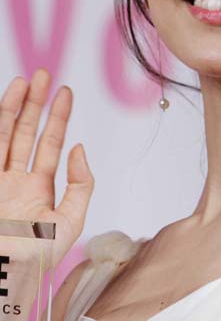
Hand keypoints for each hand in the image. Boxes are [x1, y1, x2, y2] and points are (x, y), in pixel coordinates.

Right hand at [0, 68, 94, 269]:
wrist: (4, 277)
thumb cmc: (35, 260)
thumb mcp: (69, 222)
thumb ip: (81, 185)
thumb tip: (80, 149)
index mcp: (38, 187)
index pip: (50, 143)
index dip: (58, 117)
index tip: (66, 92)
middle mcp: (15, 179)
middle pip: (26, 132)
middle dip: (35, 103)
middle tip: (43, 74)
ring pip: (5, 135)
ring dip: (13, 107)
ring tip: (24, 80)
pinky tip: (2, 105)